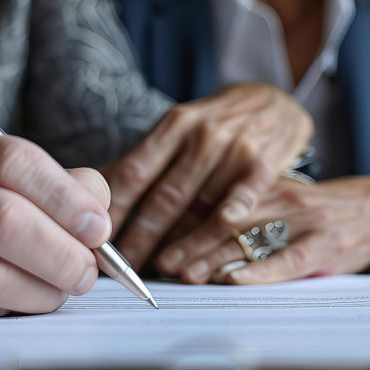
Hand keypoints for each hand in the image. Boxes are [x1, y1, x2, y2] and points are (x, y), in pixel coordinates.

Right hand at [0, 124, 112, 316]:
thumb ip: (40, 178)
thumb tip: (98, 203)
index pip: (12, 159)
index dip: (66, 195)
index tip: (98, 223)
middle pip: (2, 218)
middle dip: (61, 249)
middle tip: (89, 266)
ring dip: (44, 287)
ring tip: (66, 286)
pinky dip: (15, 305)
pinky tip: (29, 297)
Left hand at [102, 83, 312, 270]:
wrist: (274, 100)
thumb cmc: (216, 122)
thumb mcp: (179, 127)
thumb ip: (144, 159)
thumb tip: (96, 191)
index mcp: (173, 125)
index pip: (134, 171)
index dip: (114, 209)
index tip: (97, 238)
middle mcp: (201, 135)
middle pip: (165, 195)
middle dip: (141, 236)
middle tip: (124, 267)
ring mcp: (234, 149)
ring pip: (202, 205)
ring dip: (182, 242)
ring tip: (163, 269)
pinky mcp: (263, 163)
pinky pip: (243, 196)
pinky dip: (228, 215)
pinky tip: (214, 238)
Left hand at [155, 176, 369, 284]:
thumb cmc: (314, 211)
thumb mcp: (276, 199)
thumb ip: (239, 209)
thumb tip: (182, 228)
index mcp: (262, 184)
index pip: (214, 199)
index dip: (181, 218)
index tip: (153, 234)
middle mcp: (279, 198)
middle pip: (224, 219)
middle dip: (188, 241)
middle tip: (159, 261)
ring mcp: (303, 222)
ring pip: (251, 239)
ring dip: (213, 258)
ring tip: (184, 275)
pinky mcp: (326, 246)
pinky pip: (288, 261)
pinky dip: (259, 272)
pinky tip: (235, 281)